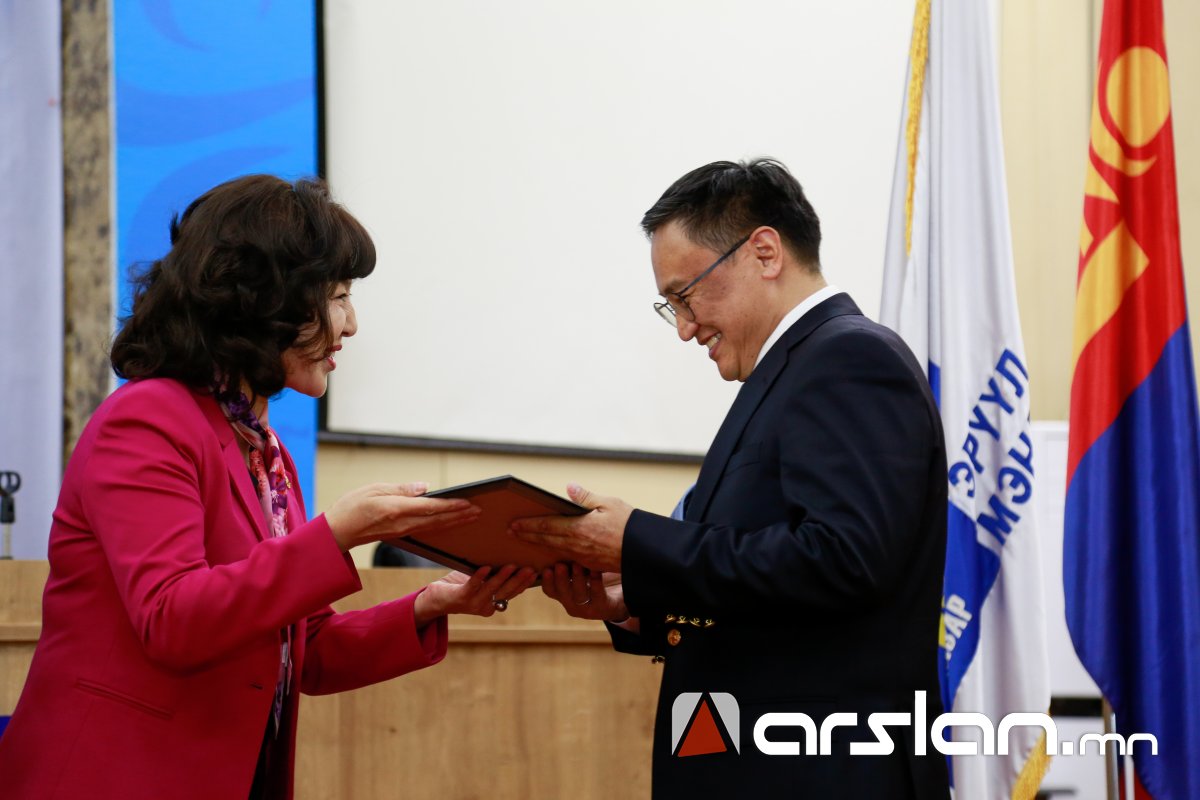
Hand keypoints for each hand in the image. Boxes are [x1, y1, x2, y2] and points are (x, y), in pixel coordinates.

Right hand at [324, 482, 481, 551]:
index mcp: (397, 510)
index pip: (431, 508)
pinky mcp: (402, 534)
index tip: (468, 502)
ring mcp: (403, 531)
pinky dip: (443, 525)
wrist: (337, 532)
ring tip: (472, 516)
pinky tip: (451, 522)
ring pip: (435, 526)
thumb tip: (424, 488)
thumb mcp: (374, 489)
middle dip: (460, 515)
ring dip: (455, 521)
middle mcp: (403, 523)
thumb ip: (401, 489)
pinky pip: (427, 530)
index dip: (451, 506)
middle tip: (479, 510)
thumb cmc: (351, 507)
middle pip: (438, 519)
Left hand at [413, 565, 537, 625]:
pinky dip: (479, 577)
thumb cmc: (461, 587)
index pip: (512, 593)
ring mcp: (473, 603)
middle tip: (530, 569)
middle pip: (506, 592)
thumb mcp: (482, 582)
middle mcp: (486, 607)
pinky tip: (485, 567)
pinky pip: (472, 586)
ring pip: (492, 589)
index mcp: (493, 604)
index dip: (524, 583)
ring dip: (502, 577)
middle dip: (519, 580)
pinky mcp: (461, 597)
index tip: (536, 572)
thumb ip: (494, 577)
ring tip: (512, 566)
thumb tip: (512, 559)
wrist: (436, 599)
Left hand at [509, 483, 630, 572]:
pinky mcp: (589, 564)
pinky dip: (553, 553)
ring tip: (525, 540)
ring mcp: (582, 557)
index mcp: (580, 528)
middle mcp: (578, 545)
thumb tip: (568, 487)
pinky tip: (548, 551)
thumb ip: (586, 497)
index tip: (515, 523)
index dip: (529, 525)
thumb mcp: (609, 504)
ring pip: (554, 550)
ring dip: (538, 545)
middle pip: (546, 540)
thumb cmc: (630, 525)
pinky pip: (566, 557)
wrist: (645, 551)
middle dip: (527, 536)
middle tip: (511, 532)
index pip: (548, 525)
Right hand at [541, 563, 628, 622]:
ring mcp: (587, 609)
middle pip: (561, 593)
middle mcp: (572, 603)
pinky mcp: (604, 608)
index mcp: (564, 594)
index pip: (549, 590)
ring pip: (578, 595)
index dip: (545, 580)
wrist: (623, 597)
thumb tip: (557, 540)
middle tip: (560, 565)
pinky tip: (596, 569)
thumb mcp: (581, 570)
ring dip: (577, 579)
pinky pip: (598, 595)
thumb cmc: (598, 579)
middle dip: (560, 579)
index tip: (544, 568)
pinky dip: (596, 581)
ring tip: (577, 564)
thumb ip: (570, 561)